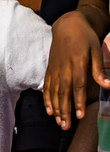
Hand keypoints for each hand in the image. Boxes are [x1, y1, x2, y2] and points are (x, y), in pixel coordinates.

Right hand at [45, 11, 106, 128]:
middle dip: (65, 110)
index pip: (78, 85)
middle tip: (67, 126)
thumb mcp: (96, 50)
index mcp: (77, 63)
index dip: (78, 101)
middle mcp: (64, 68)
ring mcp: (55, 69)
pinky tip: (50, 110)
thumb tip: (108, 86)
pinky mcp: (50, 69)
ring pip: (54, 91)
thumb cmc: (85, 38)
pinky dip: (48, 99)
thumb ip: (98, 70)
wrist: (67, 25)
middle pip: (63, 92)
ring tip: (59, 122)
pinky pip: (47, 86)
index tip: (81, 115)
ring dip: (56, 108)